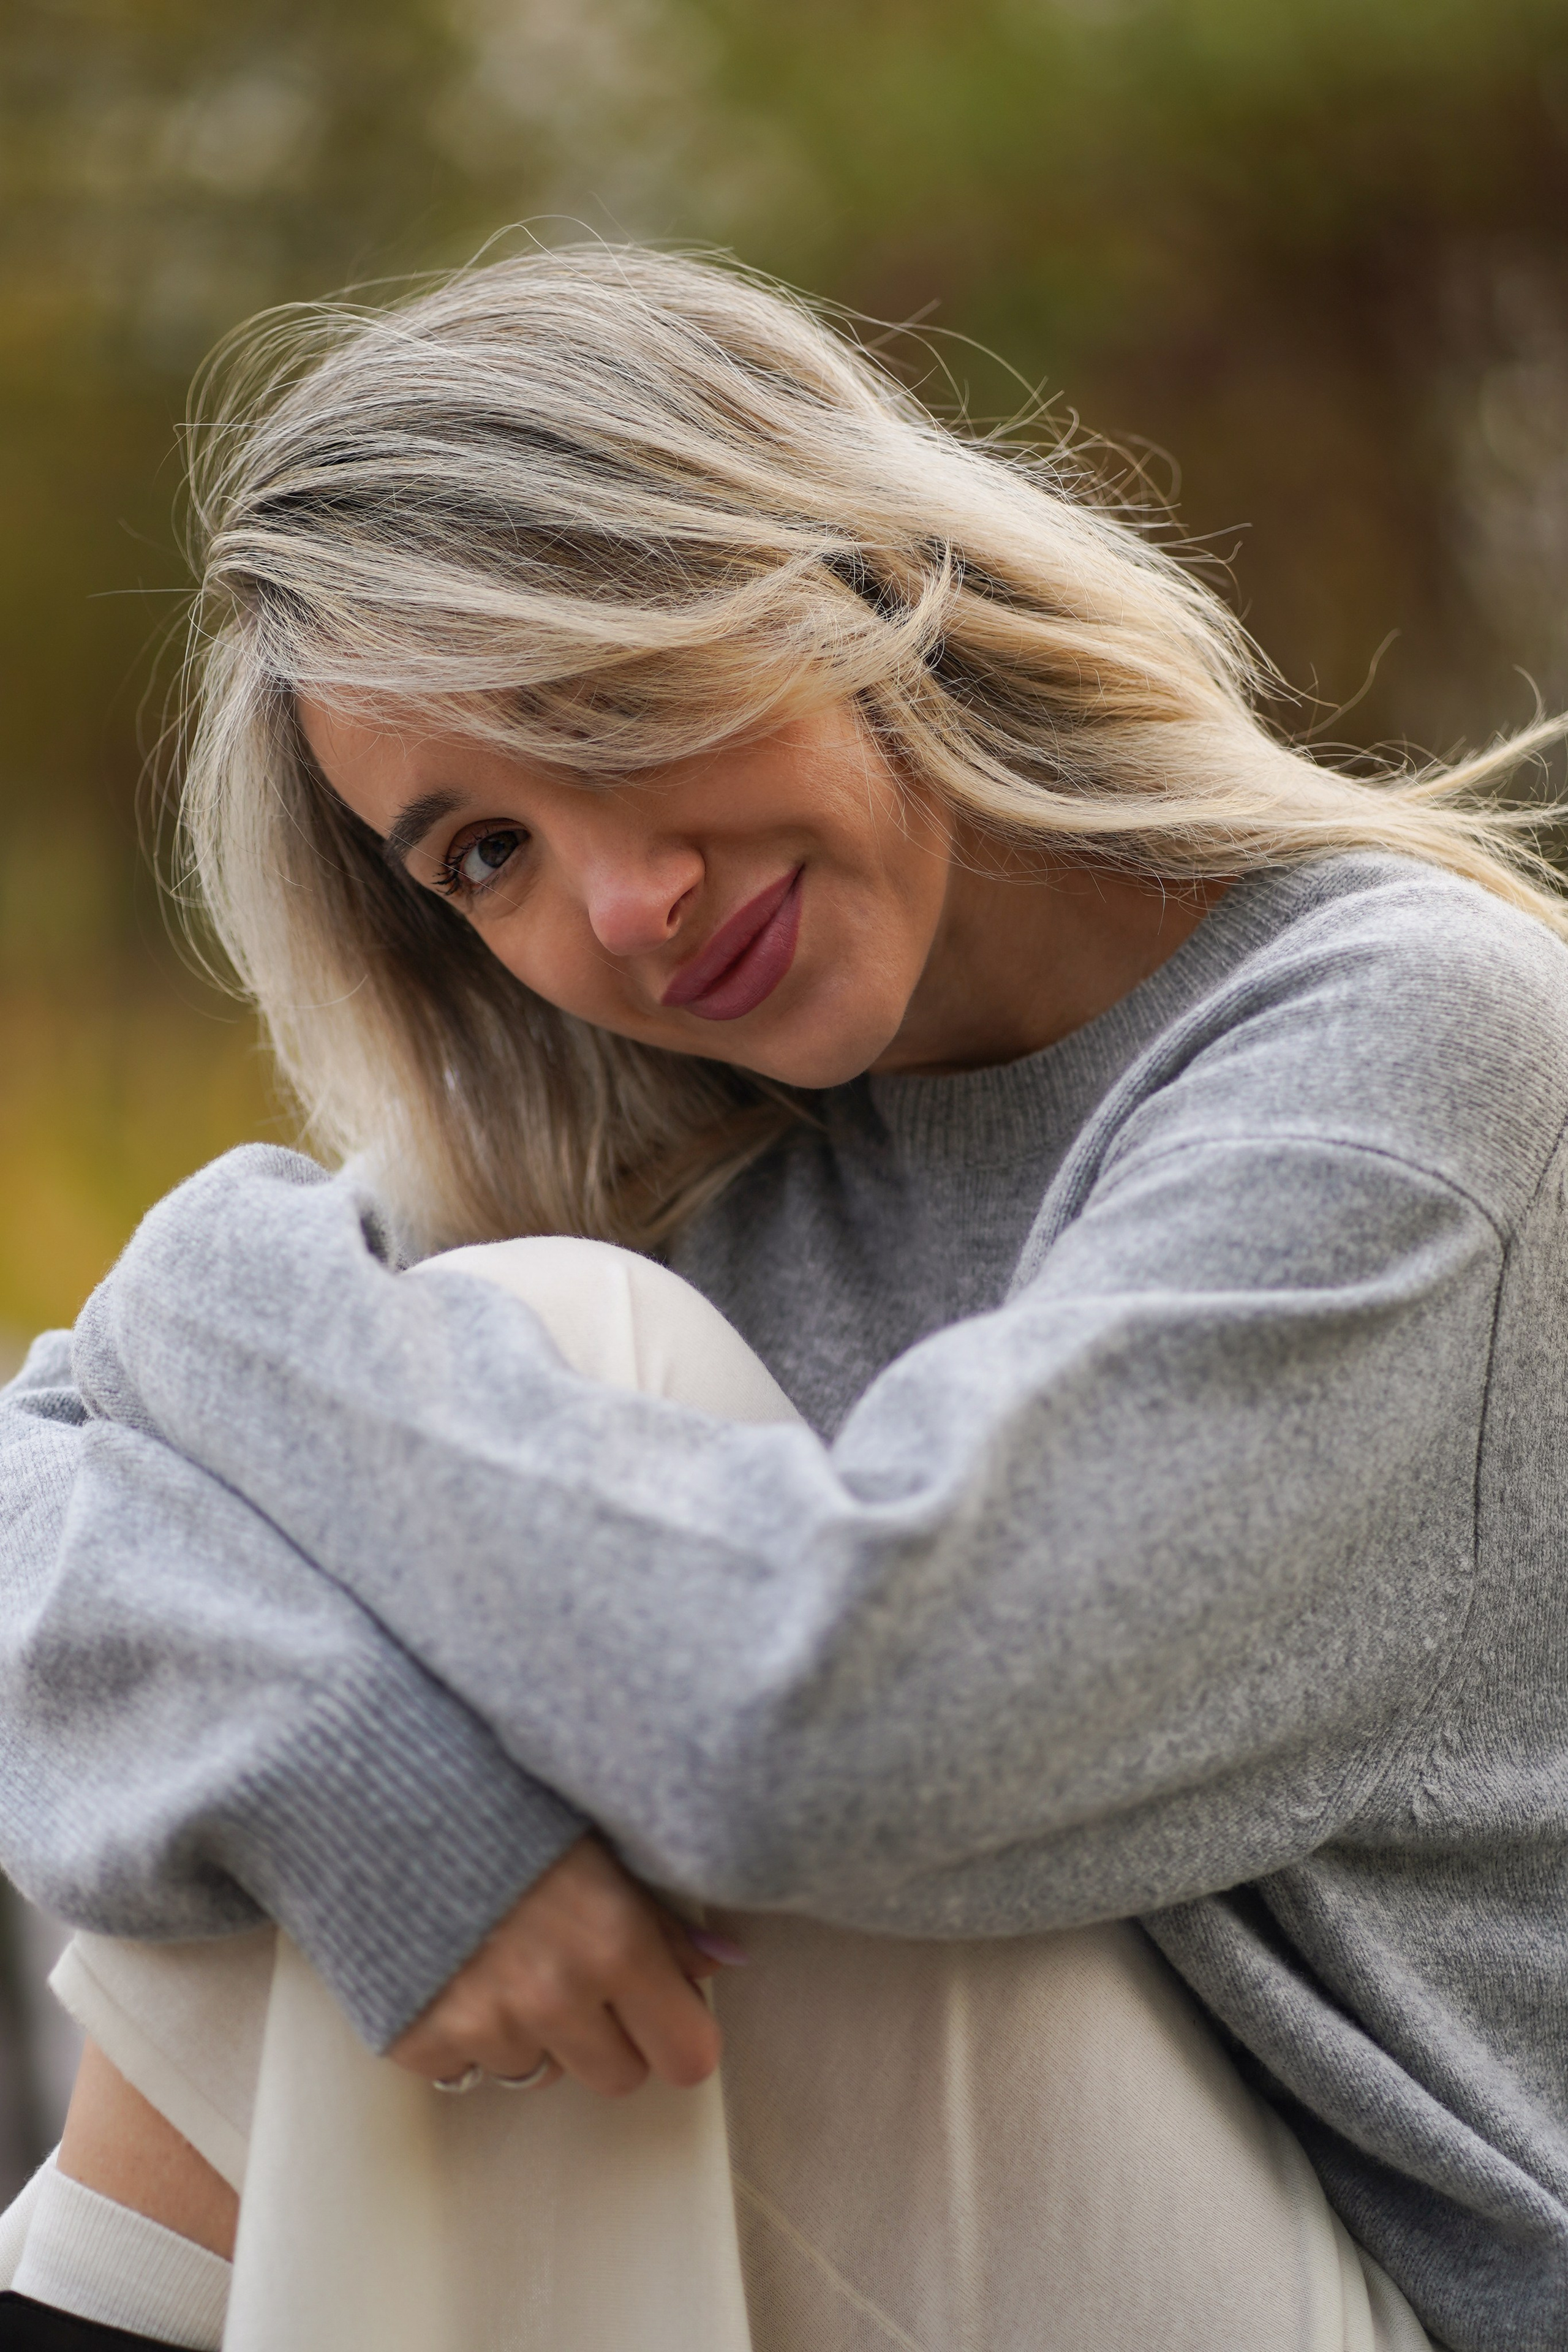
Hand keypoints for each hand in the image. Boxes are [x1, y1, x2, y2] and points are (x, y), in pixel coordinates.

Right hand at [389, 1835, 738, 2096]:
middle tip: (575, 1970)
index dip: (678, 2031)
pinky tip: (453, 1968)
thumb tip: (726, 1961)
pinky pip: (468, 2071)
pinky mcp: (419, 2042)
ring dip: (532, 2029)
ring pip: (541, 2071)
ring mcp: (483, 2025)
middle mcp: (553, 1995)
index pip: (688, 2056)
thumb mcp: (598, 1840)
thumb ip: (663, 1915)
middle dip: (608, 2035)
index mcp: (613, 1941)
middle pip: (619, 2077)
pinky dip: (464, 2034)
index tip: (661, 2007)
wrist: (375, 1791)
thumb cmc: (496, 1800)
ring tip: (502, 1951)